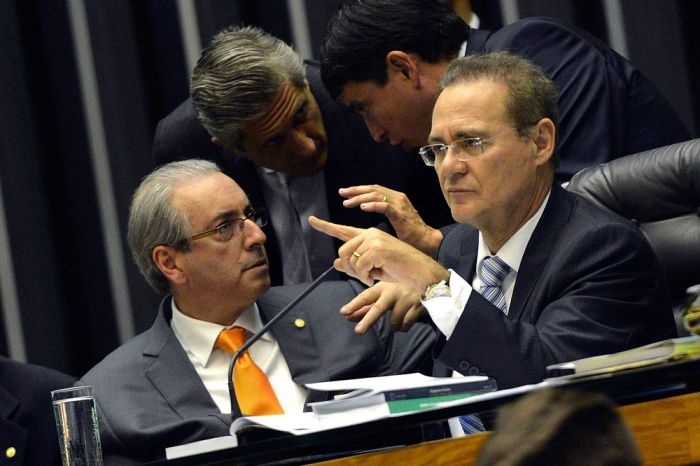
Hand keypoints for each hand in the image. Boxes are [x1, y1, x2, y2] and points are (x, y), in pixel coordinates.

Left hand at [308, 216, 448, 289]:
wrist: (419, 273)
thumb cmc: (399, 271)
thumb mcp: (373, 269)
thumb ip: (354, 265)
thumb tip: (335, 263)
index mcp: (369, 236)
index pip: (343, 230)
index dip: (325, 226)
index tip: (311, 220)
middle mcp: (371, 233)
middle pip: (342, 251)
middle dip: (350, 269)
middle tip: (364, 277)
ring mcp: (374, 239)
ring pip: (349, 258)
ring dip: (358, 274)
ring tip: (373, 276)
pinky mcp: (378, 248)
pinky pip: (359, 266)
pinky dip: (365, 276)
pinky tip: (376, 276)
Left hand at [339, 185, 442, 255]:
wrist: (427, 242)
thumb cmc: (410, 236)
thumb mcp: (395, 221)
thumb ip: (383, 217)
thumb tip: (368, 219)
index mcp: (396, 198)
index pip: (374, 189)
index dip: (359, 190)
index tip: (346, 193)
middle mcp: (397, 198)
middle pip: (373, 189)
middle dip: (355, 191)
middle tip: (342, 193)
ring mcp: (400, 205)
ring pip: (376, 195)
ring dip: (360, 198)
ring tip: (347, 203)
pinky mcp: (401, 214)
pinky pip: (384, 206)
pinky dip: (372, 205)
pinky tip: (362, 208)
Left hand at [340, 281, 425, 333]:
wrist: (429, 284)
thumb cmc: (398, 290)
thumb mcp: (382, 294)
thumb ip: (365, 307)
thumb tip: (347, 317)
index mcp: (383, 287)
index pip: (366, 296)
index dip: (355, 305)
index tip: (344, 312)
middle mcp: (393, 292)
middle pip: (378, 308)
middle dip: (367, 321)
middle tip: (358, 331)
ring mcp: (406, 299)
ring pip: (393, 322)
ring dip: (394, 325)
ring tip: (398, 317)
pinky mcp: (417, 307)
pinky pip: (406, 325)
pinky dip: (404, 326)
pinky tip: (406, 319)